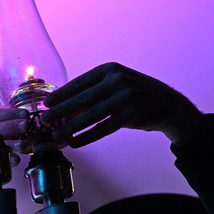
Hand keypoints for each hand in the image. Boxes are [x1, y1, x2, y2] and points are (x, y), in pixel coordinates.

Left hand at [40, 62, 204, 147]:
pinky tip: (75, 143)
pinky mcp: (132, 115)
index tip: (46, 103)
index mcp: (109, 70)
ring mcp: (126, 98)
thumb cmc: (135, 94)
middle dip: (60, 111)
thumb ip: (93, 91)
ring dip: (70, 128)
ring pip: (91, 116)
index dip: (60, 94)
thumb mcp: (116, 83)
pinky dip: (88, 137)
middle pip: (82, 99)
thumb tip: (63, 105)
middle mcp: (117, 81)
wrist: (169, 104)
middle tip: (44, 120)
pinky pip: (104, 128)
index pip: (79, 83)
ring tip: (56, 136)